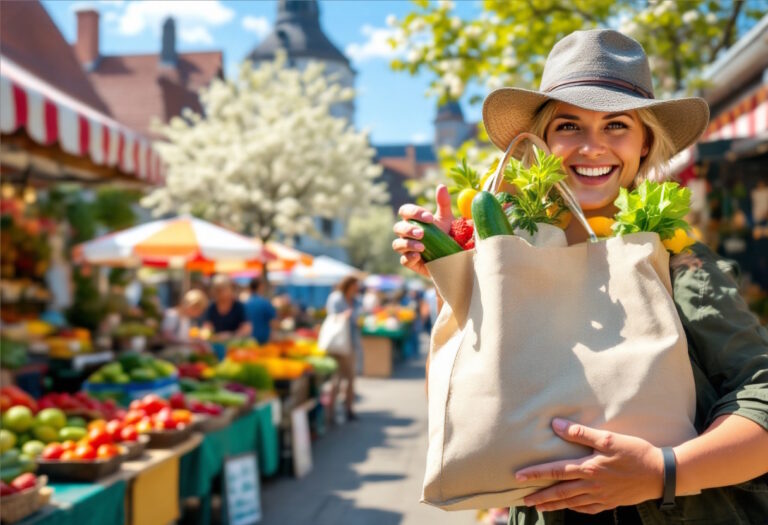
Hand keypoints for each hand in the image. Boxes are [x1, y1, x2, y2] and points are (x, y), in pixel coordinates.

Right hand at [392, 184, 454, 276]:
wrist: (452, 257)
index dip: (414, 213)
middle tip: (422, 233)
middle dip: (409, 230)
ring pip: (398, 244)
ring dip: (408, 244)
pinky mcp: (410, 262)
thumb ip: (443, 203)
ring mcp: (406, 248)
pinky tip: (419, 256)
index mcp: (413, 220)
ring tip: (423, 247)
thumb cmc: (446, 235)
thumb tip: (441, 186)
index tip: (429, 218)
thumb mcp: (447, 218)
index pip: (405, 211)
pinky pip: (404, 260)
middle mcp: (406, 233)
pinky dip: (409, 257)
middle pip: (398, 228)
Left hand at [516, 418, 664, 513]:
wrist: (661, 474)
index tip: (518, 478)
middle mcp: (591, 485)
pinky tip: (568, 507)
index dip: (535, 474)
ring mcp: (600, 497)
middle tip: (522, 500)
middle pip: (559, 492)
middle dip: (539, 496)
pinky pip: (587, 509)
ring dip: (553, 505)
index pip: (555, 471)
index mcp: (588, 468)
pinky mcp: (610, 503)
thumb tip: (555, 425)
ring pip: (570, 503)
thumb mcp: (608, 439)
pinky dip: (574, 509)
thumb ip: (580, 433)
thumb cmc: (635, 452)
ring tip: (538, 507)